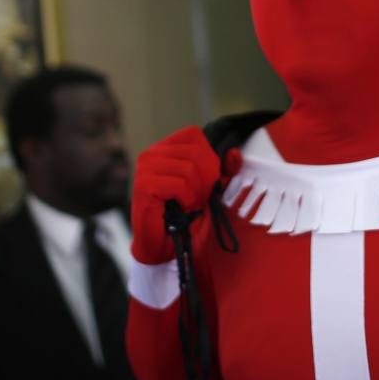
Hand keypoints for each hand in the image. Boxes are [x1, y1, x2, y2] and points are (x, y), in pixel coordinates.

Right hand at [131, 127, 220, 264]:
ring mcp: (145, 168)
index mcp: (166, 148)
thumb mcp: (210, 188)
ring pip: (189, 169)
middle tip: (199, 198)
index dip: (208, 157)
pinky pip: (179, 185)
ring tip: (188, 204)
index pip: (194, 134)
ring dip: (196, 193)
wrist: (163, 245)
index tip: (207, 181)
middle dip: (206, 179)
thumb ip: (223, 169)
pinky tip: (180, 208)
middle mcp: (152, 153)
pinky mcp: (143, 186)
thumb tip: (235, 154)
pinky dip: (187, 200)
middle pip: (195, 152)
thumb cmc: (184, 214)